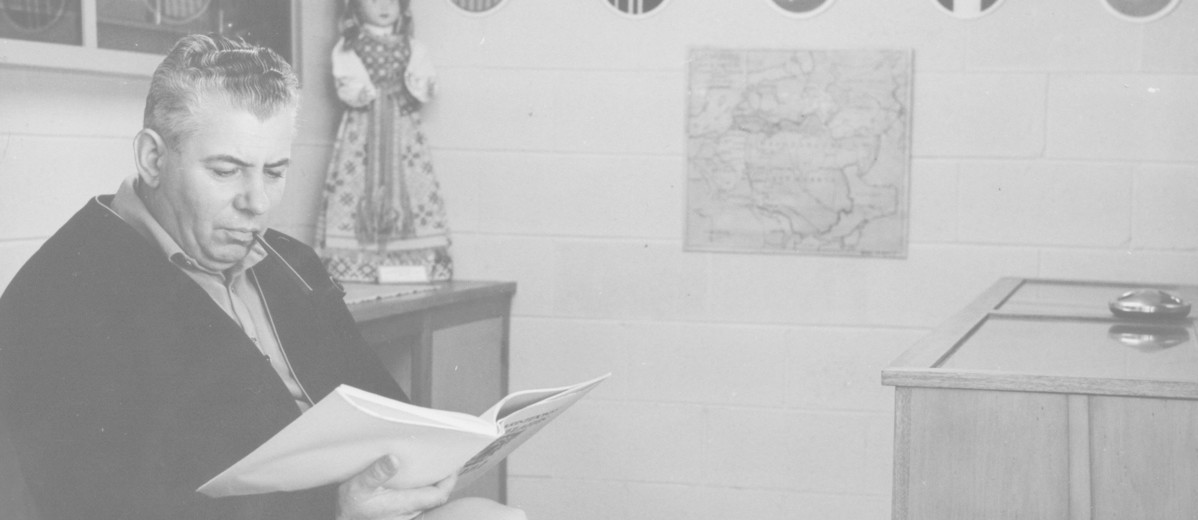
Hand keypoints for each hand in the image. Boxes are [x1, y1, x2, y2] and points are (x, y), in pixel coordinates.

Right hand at [336, 455, 456, 519]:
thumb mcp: (358, 487)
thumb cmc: (351, 508)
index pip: (439, 494)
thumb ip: (376, 473)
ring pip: (428, 498)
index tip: (454, 463)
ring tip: (436, 462)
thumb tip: (394, 459)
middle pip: (437, 496)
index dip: (450, 480)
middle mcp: (410, 510)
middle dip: (445, 479)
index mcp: (405, 503)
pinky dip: (423, 487)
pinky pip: (419, 500)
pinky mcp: (400, 513)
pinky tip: (419, 475)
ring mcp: (406, 513)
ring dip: (434, 483)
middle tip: (448, 458)